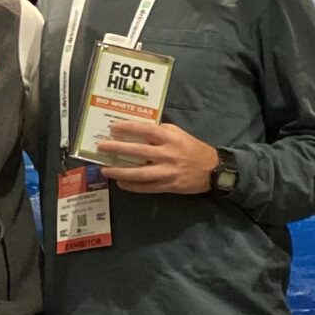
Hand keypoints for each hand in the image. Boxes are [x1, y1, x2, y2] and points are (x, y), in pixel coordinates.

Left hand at [97, 119, 219, 195]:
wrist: (213, 170)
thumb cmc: (192, 148)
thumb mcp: (178, 134)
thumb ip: (160, 132)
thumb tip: (135, 130)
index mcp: (170, 138)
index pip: (146, 130)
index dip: (128, 128)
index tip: (113, 128)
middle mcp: (167, 154)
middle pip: (138, 151)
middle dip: (117, 149)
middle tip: (101, 148)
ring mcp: (167, 171)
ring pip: (139, 173)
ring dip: (120, 172)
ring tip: (106, 170)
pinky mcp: (168, 186)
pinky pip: (146, 187)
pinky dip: (132, 186)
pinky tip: (121, 183)